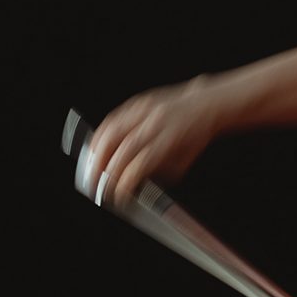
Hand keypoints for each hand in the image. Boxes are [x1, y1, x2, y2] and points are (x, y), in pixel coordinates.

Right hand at [87, 77, 223, 205]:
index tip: (117, 195)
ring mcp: (146, 109)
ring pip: (113, 130)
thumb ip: (160, 174)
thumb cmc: (196, 134)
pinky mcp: (138, 102)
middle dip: (105, 170)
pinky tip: (95, 148)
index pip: (142, 163)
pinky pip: (112, 118)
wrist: (204, 105)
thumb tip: (137, 186)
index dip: (126, 181)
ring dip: (97, 153)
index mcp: (171, 139)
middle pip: (124, 146)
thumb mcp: (184, 161)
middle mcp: (157, 122)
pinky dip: (100, 135)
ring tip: (91, 170)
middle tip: (97, 186)